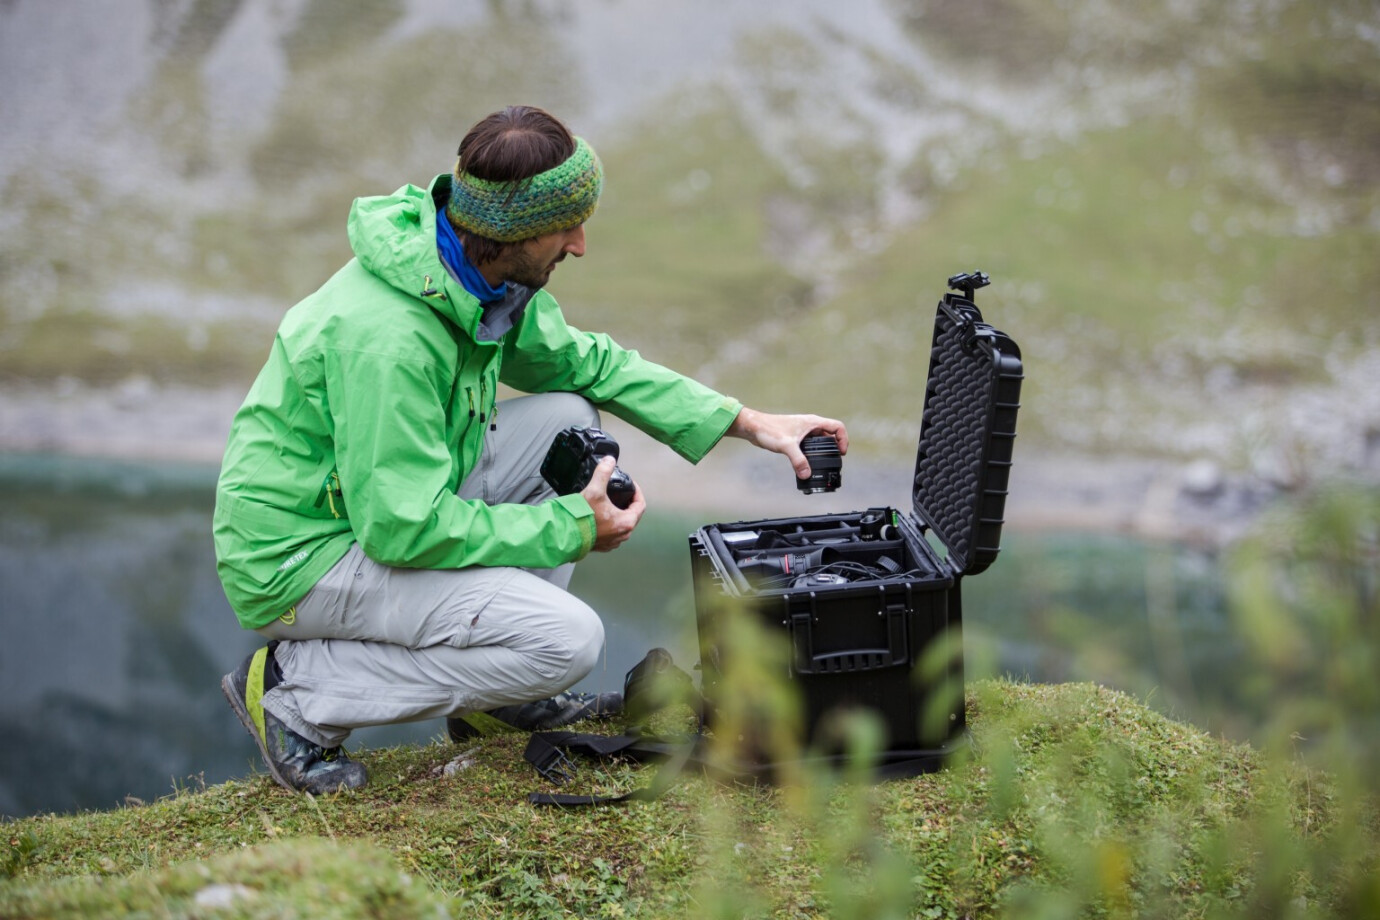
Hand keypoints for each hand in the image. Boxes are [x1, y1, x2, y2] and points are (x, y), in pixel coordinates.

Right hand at [581, 456, 645, 551]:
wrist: (564, 535)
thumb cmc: (581, 519)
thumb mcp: (594, 490)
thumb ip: (603, 473)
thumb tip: (609, 461)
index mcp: (626, 522)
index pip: (640, 504)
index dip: (637, 492)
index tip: (631, 486)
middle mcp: (622, 535)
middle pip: (632, 515)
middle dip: (628, 502)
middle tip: (622, 493)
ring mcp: (612, 541)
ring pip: (622, 524)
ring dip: (619, 513)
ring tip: (610, 503)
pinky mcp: (602, 545)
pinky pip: (611, 532)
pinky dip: (609, 523)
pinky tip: (601, 516)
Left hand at [727, 407, 848, 479]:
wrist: (753, 427)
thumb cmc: (769, 429)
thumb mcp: (786, 446)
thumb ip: (798, 460)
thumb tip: (806, 474)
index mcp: (812, 422)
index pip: (837, 427)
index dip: (843, 439)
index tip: (841, 453)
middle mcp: (809, 425)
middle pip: (830, 435)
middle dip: (834, 448)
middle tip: (834, 462)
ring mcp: (802, 431)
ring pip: (820, 441)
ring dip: (823, 451)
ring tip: (822, 464)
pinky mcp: (795, 437)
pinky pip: (810, 445)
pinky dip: (812, 453)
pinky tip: (807, 463)